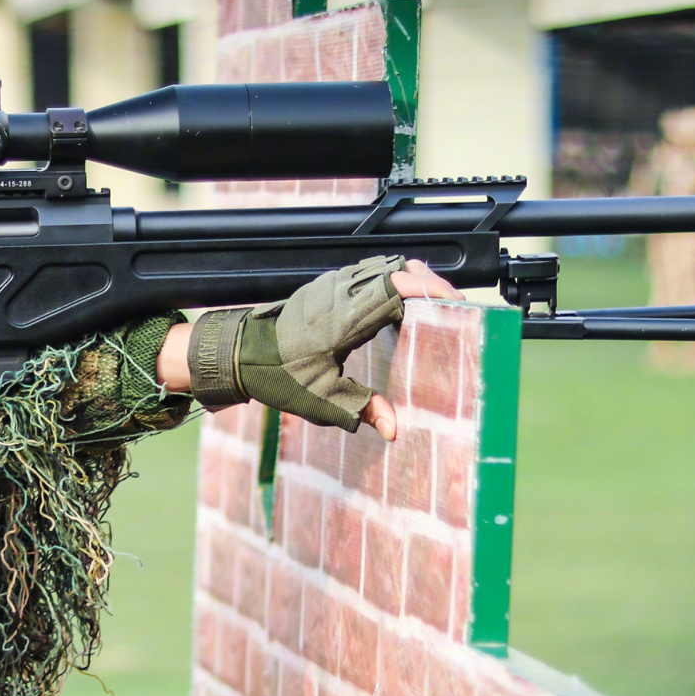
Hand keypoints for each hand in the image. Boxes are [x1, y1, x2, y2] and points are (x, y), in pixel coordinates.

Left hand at [161, 259, 460, 440]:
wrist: (242, 354)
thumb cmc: (280, 376)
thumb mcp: (322, 400)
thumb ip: (362, 410)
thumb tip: (395, 429)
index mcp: (344, 318)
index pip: (395, 286)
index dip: (428, 289)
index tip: (453, 302)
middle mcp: (340, 293)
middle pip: (397, 269)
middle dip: (429, 282)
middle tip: (451, 306)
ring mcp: (332, 284)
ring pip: (383, 266)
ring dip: (410, 278)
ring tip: (433, 303)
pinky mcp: (327, 285)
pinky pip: (368, 272)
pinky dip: (391, 280)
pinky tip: (402, 303)